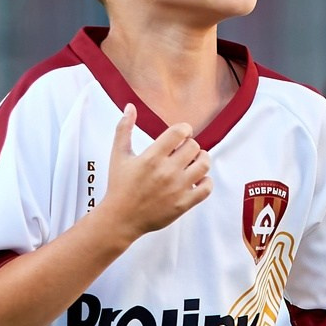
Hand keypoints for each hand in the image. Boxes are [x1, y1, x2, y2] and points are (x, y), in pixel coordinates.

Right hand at [101, 106, 210, 240]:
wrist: (121, 218)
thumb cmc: (119, 186)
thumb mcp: (118, 155)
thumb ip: (124, 128)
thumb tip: (131, 107)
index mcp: (152, 157)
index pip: (180, 132)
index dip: (184, 130)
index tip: (181, 135)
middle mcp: (167, 172)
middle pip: (194, 147)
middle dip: (190, 145)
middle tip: (183, 151)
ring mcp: (177, 189)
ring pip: (204, 164)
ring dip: (201, 160)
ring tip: (193, 162)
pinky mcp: (183, 204)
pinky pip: (207, 187)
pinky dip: (205, 181)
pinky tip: (196, 179)